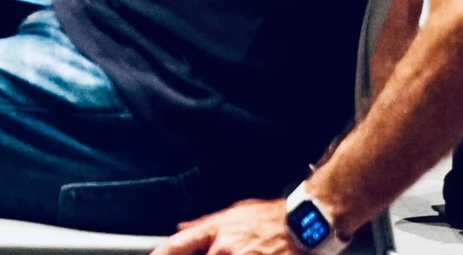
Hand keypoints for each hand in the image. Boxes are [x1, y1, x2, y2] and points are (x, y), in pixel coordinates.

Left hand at [151, 199, 293, 254]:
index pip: (178, 245)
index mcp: (215, 232)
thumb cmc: (270, 216)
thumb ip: (204, 224)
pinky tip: (249, 253)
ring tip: (242, 249)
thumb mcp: (234, 212)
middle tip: (221, 249)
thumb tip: (182, 227)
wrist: (301, 225)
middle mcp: (224, 250)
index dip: (161, 253)